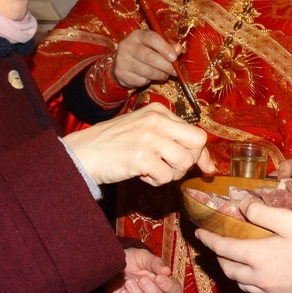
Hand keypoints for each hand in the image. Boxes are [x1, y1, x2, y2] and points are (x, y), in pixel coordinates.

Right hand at [64, 103, 215, 185]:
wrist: (82, 152)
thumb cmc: (113, 145)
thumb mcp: (144, 131)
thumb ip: (172, 140)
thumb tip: (208, 165)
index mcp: (158, 111)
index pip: (196, 132)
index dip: (202, 154)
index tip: (205, 168)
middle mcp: (156, 120)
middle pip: (197, 144)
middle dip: (189, 162)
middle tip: (170, 168)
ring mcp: (149, 137)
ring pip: (184, 163)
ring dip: (170, 174)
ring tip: (150, 170)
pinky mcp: (141, 157)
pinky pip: (166, 177)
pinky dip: (155, 181)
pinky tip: (139, 173)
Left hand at [106, 247, 183, 292]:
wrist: (110, 264)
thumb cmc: (130, 260)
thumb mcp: (142, 256)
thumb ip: (155, 263)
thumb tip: (168, 271)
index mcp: (163, 284)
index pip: (175, 292)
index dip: (169, 287)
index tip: (158, 278)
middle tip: (142, 280)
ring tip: (128, 282)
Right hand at [112, 29, 180, 88]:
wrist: (122, 62)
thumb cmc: (144, 52)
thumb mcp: (155, 45)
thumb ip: (168, 46)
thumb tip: (178, 50)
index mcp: (138, 35)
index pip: (152, 38)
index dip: (165, 48)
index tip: (174, 58)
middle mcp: (127, 45)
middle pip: (150, 57)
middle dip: (165, 66)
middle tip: (174, 71)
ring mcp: (122, 60)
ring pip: (146, 71)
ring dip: (159, 75)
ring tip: (164, 75)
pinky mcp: (120, 73)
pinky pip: (140, 80)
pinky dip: (148, 81)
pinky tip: (149, 77)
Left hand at [194, 198, 291, 292]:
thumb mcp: (290, 220)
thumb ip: (262, 212)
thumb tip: (242, 206)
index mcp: (256, 256)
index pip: (223, 247)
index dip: (208, 239)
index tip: (198, 233)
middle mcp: (258, 276)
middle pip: (227, 268)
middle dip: (217, 256)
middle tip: (214, 245)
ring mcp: (269, 290)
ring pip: (239, 282)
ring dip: (230, 270)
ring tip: (230, 259)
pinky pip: (254, 290)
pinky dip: (245, 281)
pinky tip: (253, 274)